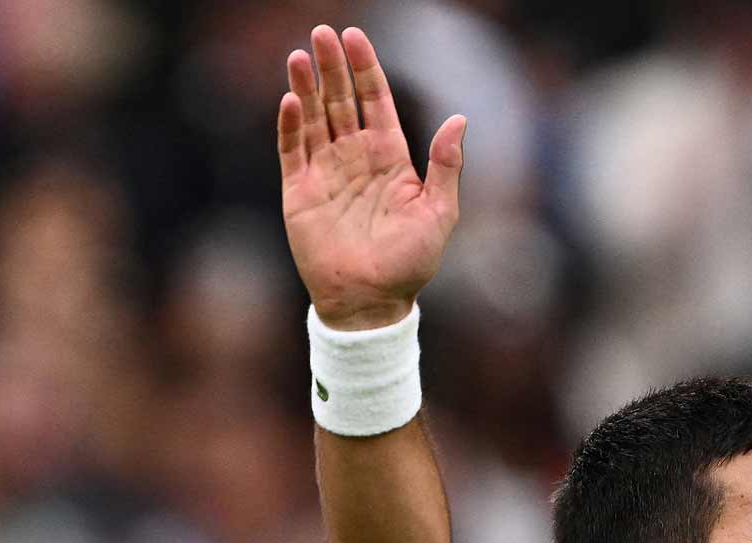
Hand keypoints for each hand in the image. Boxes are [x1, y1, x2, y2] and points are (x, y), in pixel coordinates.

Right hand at [278, 25, 464, 329]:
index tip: (355, 37)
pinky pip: (292, 150)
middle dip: (333, 67)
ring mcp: (326, 172)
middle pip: (341, 101)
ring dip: (307, 87)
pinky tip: (291, 98)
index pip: (375, 102)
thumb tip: (460, 118)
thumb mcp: (440, 213)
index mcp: (390, 158)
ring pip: (313, 118)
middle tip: (322, 32)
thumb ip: (446, 166)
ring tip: (301, 54)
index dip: (366, 70)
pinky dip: (291, 125)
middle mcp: (355, 158)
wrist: (372, 301)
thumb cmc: (410, 263)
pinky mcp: (300, 192)